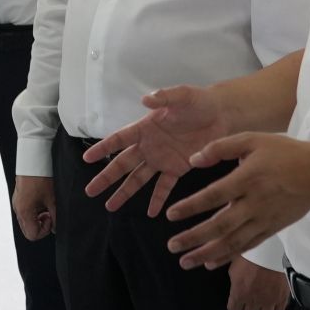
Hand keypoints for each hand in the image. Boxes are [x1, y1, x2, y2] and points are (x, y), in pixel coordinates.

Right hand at [12, 175, 55, 240]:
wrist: (33, 161)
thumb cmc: (42, 178)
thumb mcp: (52, 199)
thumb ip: (55, 217)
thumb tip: (56, 228)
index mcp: (24, 212)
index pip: (32, 235)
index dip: (45, 231)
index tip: (51, 218)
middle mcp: (18, 209)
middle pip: (28, 230)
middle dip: (41, 226)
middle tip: (49, 214)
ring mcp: (17, 203)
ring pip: (26, 221)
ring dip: (38, 219)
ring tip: (47, 206)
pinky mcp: (18, 198)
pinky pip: (25, 212)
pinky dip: (34, 212)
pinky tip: (42, 201)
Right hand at [82, 85, 233, 214]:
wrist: (222, 114)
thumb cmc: (199, 101)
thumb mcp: (182, 95)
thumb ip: (164, 97)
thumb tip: (145, 99)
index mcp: (145, 127)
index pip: (119, 140)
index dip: (103, 148)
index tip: (87, 159)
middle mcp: (149, 146)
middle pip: (123, 164)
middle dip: (106, 178)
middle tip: (90, 191)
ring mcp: (162, 159)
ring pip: (138, 179)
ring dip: (125, 192)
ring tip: (110, 207)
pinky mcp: (177, 168)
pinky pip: (164, 187)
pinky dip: (158, 199)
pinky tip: (152, 214)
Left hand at [165, 133, 309, 269]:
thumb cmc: (284, 153)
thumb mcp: (252, 139)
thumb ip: (221, 147)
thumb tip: (193, 160)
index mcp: (247, 178)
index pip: (213, 196)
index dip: (191, 207)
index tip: (170, 215)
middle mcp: (254, 203)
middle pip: (220, 225)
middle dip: (194, 238)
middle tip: (171, 246)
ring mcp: (264, 219)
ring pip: (233, 241)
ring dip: (208, 253)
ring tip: (186, 262)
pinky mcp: (272, 229)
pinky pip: (247, 245)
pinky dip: (229, 256)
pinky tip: (211, 262)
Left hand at [225, 258, 290, 309]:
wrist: (270, 251)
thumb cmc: (251, 256)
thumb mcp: (234, 268)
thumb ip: (233, 281)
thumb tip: (229, 282)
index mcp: (239, 295)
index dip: (235, 306)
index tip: (237, 303)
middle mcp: (254, 301)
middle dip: (249, 308)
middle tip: (251, 300)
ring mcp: (269, 301)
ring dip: (263, 309)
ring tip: (263, 301)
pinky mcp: (282, 298)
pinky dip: (276, 307)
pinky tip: (274, 299)